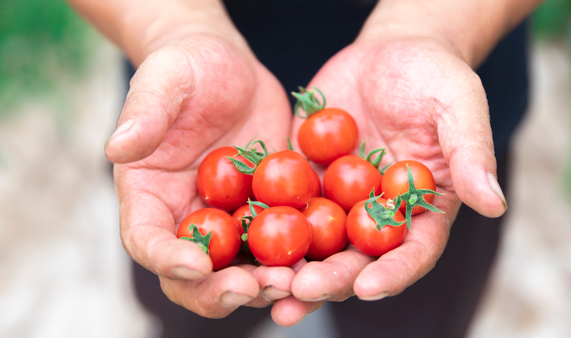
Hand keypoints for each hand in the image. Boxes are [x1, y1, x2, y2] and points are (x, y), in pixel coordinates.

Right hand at [107, 33, 318, 324]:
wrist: (230, 69)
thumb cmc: (187, 67)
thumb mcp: (165, 78)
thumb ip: (144, 111)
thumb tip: (117, 146)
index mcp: (149, 195)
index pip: (146, 240)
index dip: (167, 258)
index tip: (198, 263)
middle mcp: (184, 218)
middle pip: (193, 275)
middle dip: (220, 289)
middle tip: (255, 287)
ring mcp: (226, 221)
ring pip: (239, 270)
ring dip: (263, 283)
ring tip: (293, 281)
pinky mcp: (263, 213)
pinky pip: (277, 245)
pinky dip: (296, 259)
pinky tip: (321, 259)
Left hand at [290, 36, 507, 302]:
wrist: (389, 52)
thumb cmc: (434, 78)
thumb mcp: (458, 106)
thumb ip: (472, 153)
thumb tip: (494, 203)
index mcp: (420, 210)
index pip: (411, 252)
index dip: (392, 273)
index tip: (368, 287)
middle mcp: (377, 215)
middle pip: (356, 258)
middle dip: (331, 279)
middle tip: (302, 291)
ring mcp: (338, 200)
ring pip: (315, 243)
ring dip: (291, 268)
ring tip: (265, 289)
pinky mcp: (305, 178)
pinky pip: (283, 204)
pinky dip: (265, 223)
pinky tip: (242, 236)